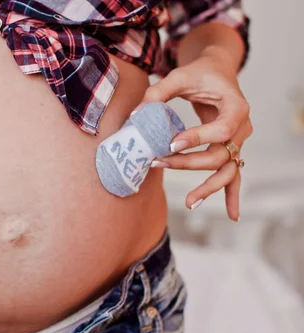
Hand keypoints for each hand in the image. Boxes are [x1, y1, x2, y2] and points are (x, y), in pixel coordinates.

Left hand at [142, 47, 251, 220]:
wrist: (218, 72)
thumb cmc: (200, 73)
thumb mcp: (179, 76)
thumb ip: (158, 93)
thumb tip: (135, 116)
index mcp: (236, 106)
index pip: (221, 129)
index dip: (198, 139)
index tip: (171, 143)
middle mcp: (242, 127)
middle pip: (221, 155)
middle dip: (189, 163)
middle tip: (159, 162)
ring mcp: (239, 141)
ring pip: (229, 170)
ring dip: (209, 187)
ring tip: (190, 202)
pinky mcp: (231, 150)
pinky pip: (234, 175)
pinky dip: (232, 194)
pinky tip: (232, 215)